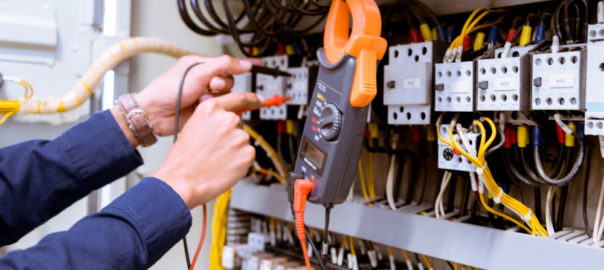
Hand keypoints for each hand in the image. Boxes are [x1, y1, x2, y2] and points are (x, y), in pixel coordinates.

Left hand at [135, 55, 260, 136]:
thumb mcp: (197, 72)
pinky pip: (220, 109)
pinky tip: (202, 108)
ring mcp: (204, 96)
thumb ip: (222, 66)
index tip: (258, 65)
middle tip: (211, 86)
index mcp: (200, 66)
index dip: (242, 65)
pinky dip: (214, 109)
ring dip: (215, 98)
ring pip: (226, 97)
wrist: (155, 114)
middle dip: (221, 85)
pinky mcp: (205, 111)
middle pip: (229, 81)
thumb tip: (243, 64)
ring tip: (200, 99)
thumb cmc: (167, 90)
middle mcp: (203, 80)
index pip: (227, 63)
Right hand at [151, 92, 262, 207]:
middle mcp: (228, 119)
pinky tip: (224, 166)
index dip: (251, 99)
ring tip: (216, 159)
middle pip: (238, 124)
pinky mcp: (248, 154)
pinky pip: (247, 155)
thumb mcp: (193, 126)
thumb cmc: (183, 159)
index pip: (238, 98)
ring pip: (242, 141)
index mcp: (212, 109)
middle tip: (215, 149)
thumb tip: (227, 120)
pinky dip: (239, 161)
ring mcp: (240, 136)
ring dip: (234, 149)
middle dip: (231, 135)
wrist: (182, 181)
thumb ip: (213, 119)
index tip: (258, 100)